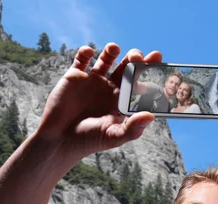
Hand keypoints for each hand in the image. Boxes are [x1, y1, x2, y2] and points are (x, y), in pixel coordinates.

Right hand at [37, 43, 162, 159]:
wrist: (60, 140)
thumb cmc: (89, 141)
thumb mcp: (113, 136)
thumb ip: (133, 128)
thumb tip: (151, 116)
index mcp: (122, 100)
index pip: (139, 81)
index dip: (148, 70)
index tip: (157, 59)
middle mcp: (109, 88)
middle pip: (126, 67)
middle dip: (133, 58)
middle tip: (137, 56)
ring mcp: (92, 81)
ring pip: (105, 59)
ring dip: (111, 51)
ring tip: (114, 48)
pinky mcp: (74, 77)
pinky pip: (81, 59)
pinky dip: (85, 52)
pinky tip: (89, 52)